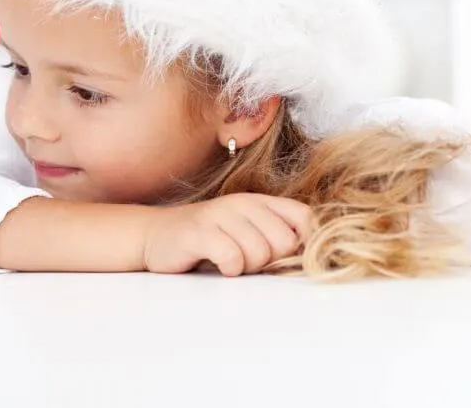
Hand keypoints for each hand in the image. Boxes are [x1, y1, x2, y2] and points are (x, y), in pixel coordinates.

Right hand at [142, 193, 311, 275]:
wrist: (155, 236)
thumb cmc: (207, 240)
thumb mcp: (246, 231)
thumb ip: (276, 237)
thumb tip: (315, 258)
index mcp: (259, 201)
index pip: (305, 217)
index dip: (306, 243)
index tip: (286, 259)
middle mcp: (242, 203)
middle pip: (284, 242)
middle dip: (270, 261)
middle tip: (247, 260)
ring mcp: (219, 215)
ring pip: (259, 252)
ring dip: (247, 267)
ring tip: (229, 261)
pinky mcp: (199, 232)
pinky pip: (232, 257)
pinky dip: (229, 268)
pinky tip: (219, 264)